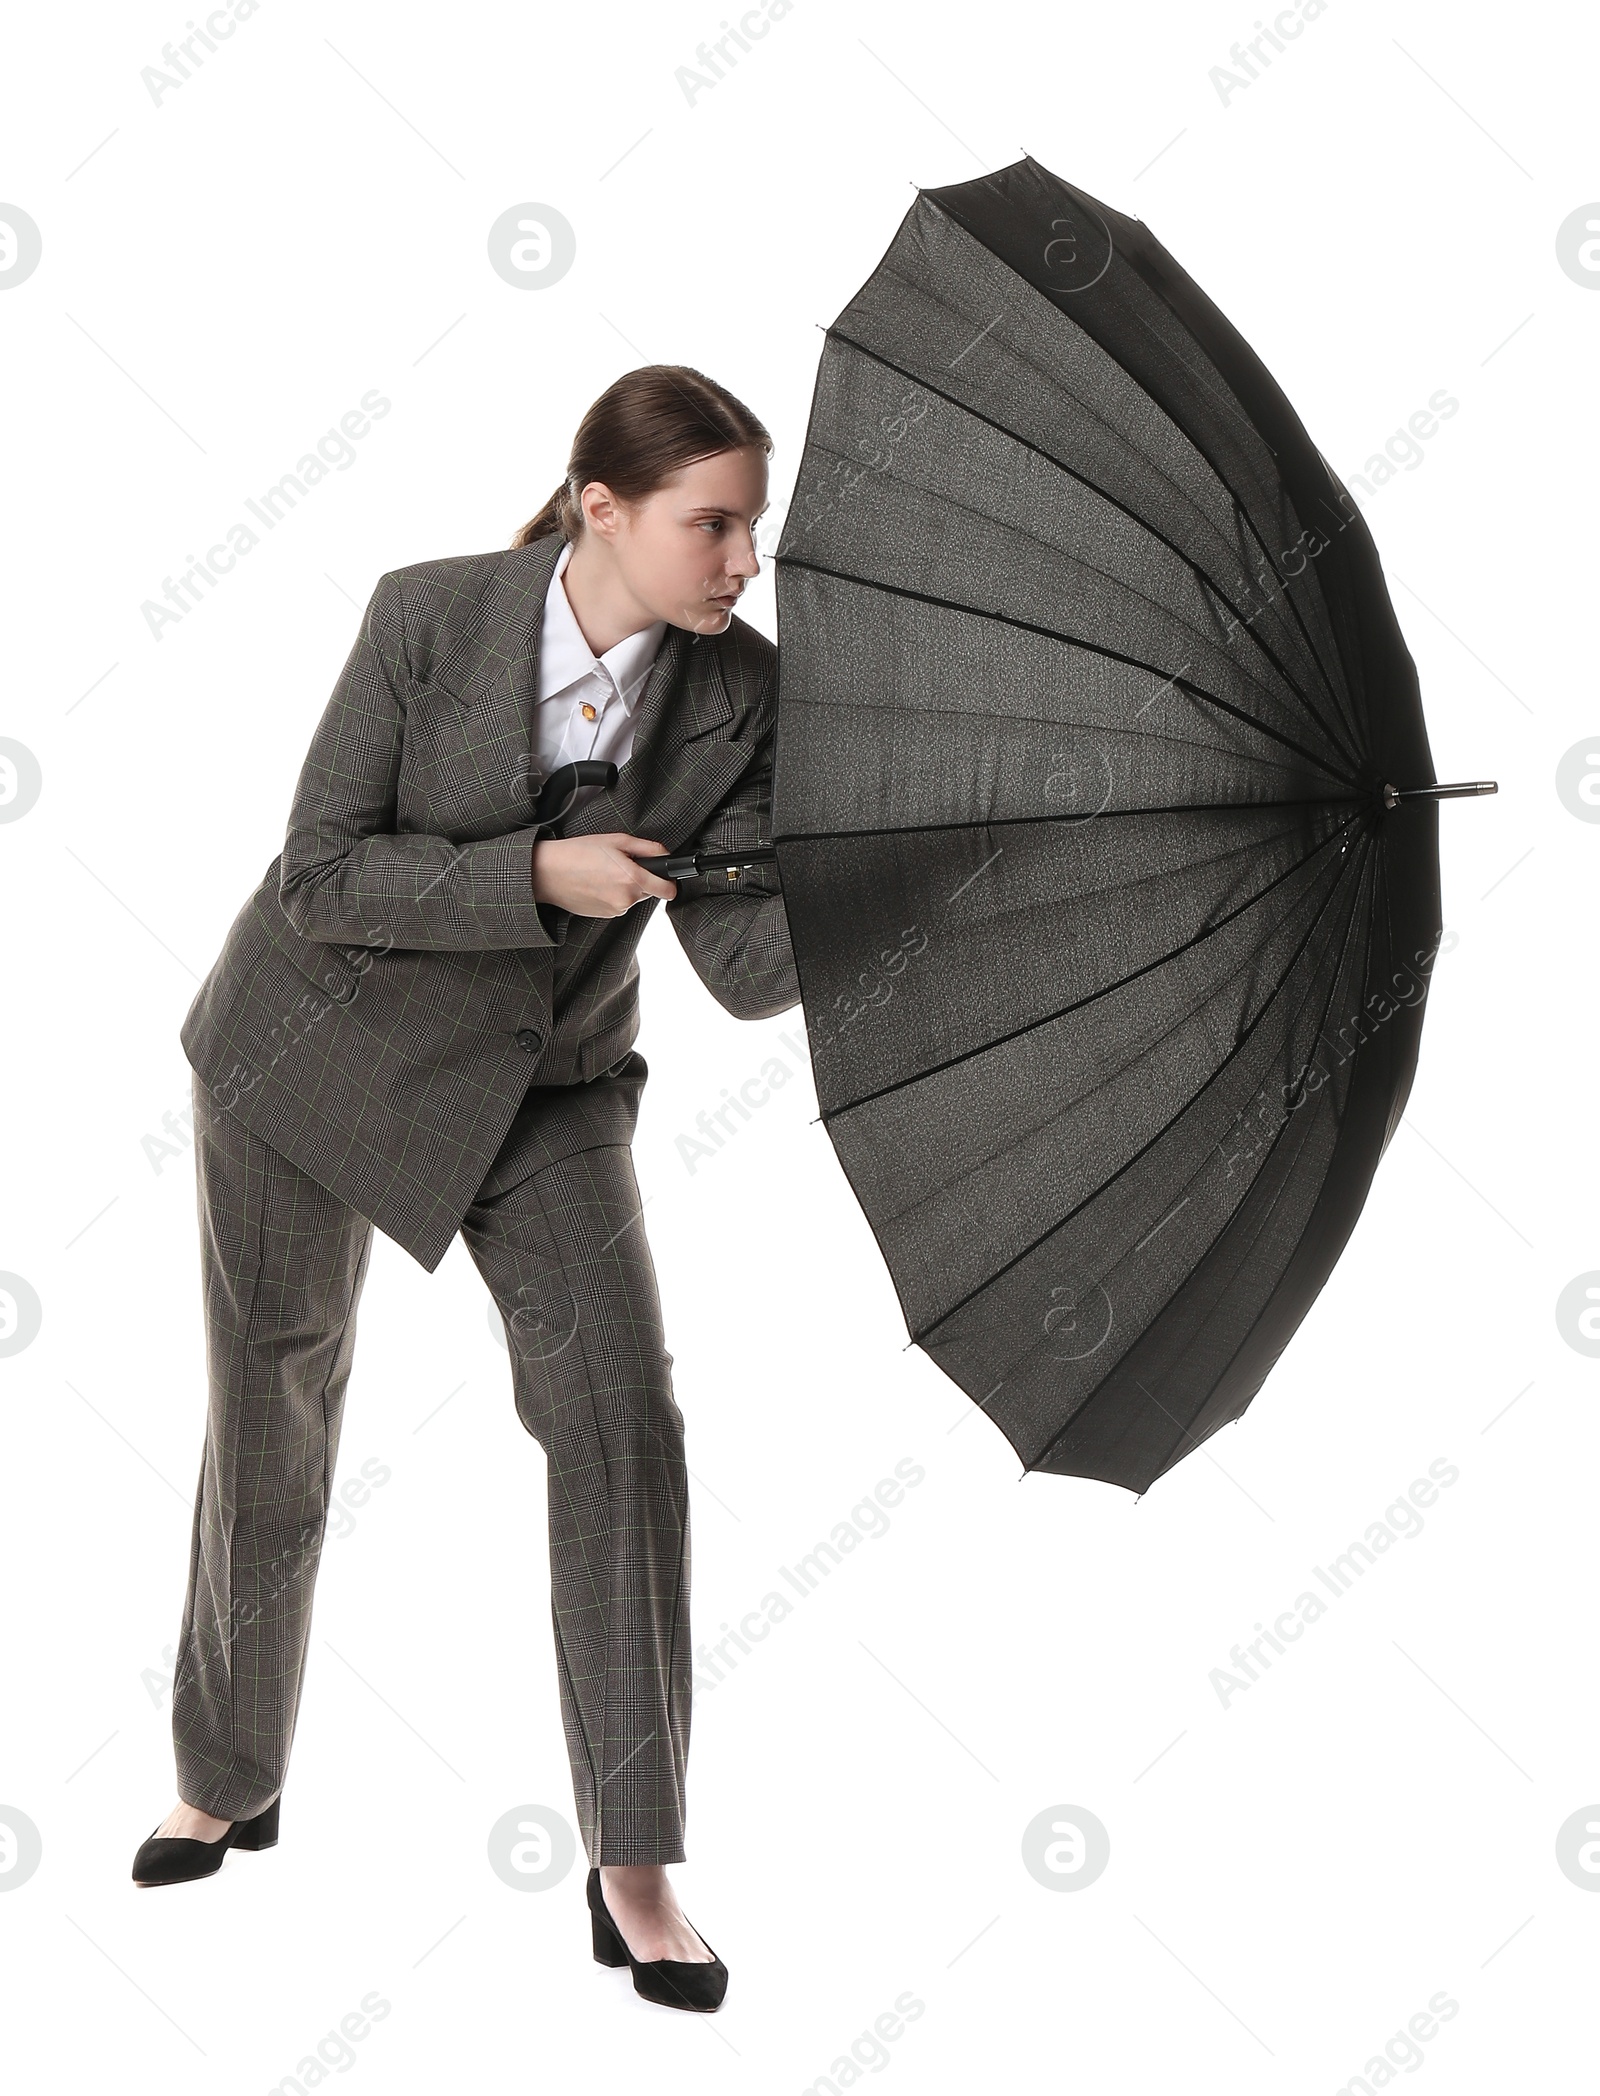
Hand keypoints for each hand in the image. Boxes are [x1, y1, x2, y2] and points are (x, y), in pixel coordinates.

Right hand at [531, 833, 677, 918]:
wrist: (547, 873)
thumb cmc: (578, 853)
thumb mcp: (616, 840)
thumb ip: (648, 848)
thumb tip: (666, 855)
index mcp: (632, 878)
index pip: (668, 890)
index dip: (670, 882)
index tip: (666, 876)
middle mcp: (626, 899)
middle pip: (649, 892)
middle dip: (641, 879)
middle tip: (620, 864)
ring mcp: (615, 910)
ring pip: (632, 898)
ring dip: (625, 887)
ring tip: (604, 873)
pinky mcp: (604, 916)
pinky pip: (618, 904)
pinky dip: (613, 895)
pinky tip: (597, 883)